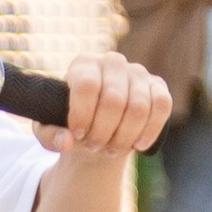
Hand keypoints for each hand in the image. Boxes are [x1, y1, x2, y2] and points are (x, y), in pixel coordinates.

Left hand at [45, 48, 169, 159]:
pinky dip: (150, 130)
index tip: (78, 134)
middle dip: (104, 132)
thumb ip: (50, 136)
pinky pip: (162, 106)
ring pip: (139, 107)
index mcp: (83, 64)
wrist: (98, 128)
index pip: (87, 85)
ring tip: (112, 150)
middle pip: (114, 100)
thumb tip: (66, 141)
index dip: (83, 114)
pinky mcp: (157, 86)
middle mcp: (112, 62)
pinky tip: (138, 145)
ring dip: (125, 136)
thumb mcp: (50, 131)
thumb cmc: (73, 126)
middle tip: (94, 147)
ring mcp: (138, 72)